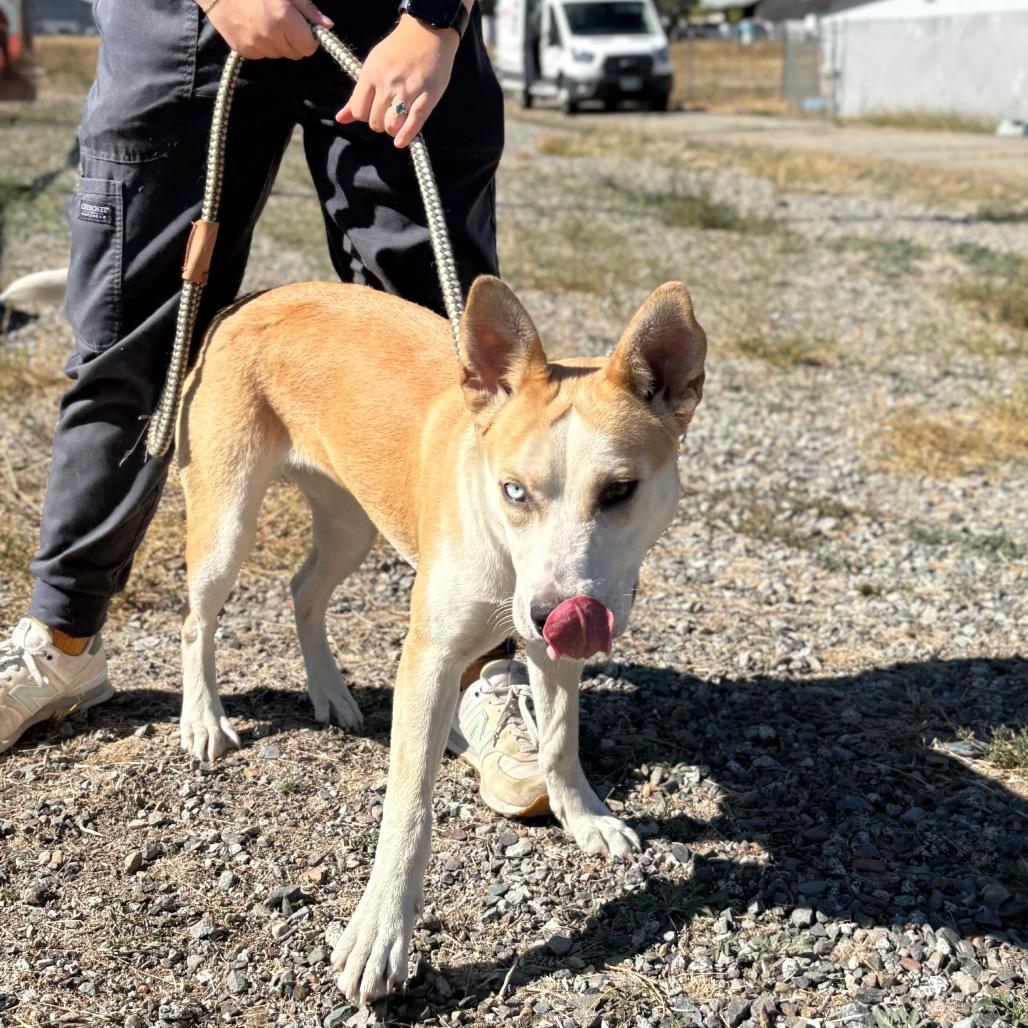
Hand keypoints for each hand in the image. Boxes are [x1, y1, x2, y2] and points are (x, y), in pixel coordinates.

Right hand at [202, 0, 331, 59]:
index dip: (309, 39)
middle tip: (284, 22)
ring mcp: (255, 45)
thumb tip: (328, 26)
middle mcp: (270, 36)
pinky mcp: (243, 51)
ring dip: (278, 43)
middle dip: (294, 41)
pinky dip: (262, 45)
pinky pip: (262, 55)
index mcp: (283, 18)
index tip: (304, 29)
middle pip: (295, 54)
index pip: (308, 47)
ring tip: (265, 21)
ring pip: (279, 55)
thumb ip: (308, 9)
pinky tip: (253, 27)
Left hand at [337, 13, 461, 148]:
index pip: (359, 110)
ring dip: (393, 129)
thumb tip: (341, 119)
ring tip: (397, 121)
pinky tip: (400, 142)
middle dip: (380, 122)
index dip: (364, 116)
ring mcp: (408, 90)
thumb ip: (357, 95)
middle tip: (388, 114)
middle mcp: (387, 82)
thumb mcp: (372, 66)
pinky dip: (406, 136)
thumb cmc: (398, 50)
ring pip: (391, 125)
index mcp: (371, 74)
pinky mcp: (427, 95)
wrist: (427, 31)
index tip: (373, 110)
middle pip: (375, 121)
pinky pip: (414, 122)